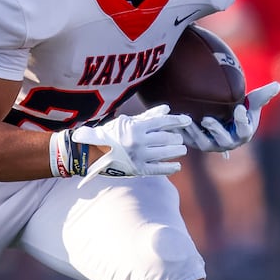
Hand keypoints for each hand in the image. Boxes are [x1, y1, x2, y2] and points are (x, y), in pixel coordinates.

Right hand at [71, 104, 190, 177]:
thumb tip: (167, 109)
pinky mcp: (138, 170)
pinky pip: (158, 169)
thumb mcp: (127, 121)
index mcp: (135, 127)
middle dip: (176, 138)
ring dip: (177, 151)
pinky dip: (170, 168)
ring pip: (166, 153)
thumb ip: (148, 116)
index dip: (176, 121)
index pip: (162, 122)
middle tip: (179, 138)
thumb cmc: (111, 134)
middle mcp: (138, 142)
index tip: (187, 121)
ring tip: (181, 149)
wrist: (92, 153)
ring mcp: (138, 157)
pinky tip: (177, 166)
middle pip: (166, 138)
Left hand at [182, 81, 279, 153]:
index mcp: (243, 134)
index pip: (245, 130)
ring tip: (189, 120)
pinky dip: (183, 133)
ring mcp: (213, 145)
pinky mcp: (198, 143)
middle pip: (223, 140)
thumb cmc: (240, 110)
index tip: (239, 108)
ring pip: (204, 143)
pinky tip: (176, 122)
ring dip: (196, 133)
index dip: (242, 120)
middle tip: (207, 118)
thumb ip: (263, 95)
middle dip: (215, 129)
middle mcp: (228, 143)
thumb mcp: (252, 102)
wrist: (224, 118)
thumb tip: (278, 85)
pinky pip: (189, 141)